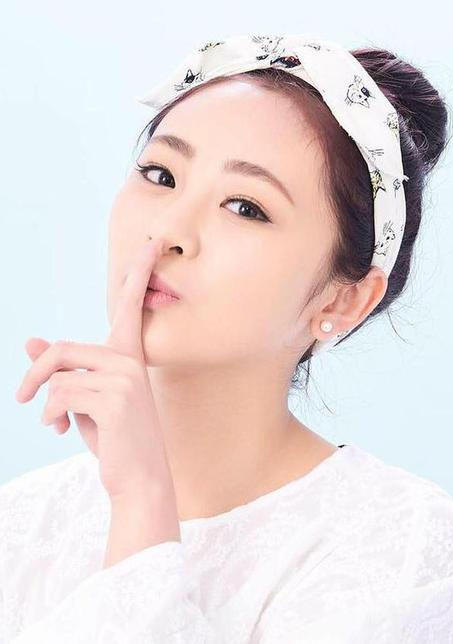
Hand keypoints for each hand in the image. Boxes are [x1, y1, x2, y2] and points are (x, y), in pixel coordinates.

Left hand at [15, 239, 174, 501]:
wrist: (139, 480)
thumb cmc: (114, 439)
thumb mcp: (84, 400)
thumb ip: (63, 370)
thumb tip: (31, 342)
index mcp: (128, 356)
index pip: (131, 306)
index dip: (139, 273)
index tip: (152, 243)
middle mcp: (128, 360)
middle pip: (63, 350)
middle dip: (35, 376)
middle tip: (22, 399)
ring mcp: (124, 377)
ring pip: (58, 376)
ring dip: (46, 404)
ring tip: (54, 423)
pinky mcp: (115, 398)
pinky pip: (61, 395)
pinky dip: (50, 415)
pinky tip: (60, 431)